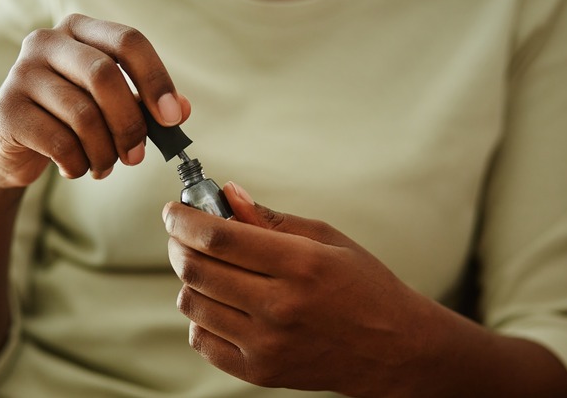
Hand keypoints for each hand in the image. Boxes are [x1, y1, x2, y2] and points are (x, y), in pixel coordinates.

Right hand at [0, 14, 190, 188]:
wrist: (8, 145)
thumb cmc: (67, 118)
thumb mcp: (110, 106)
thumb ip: (145, 104)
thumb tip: (181, 110)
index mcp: (80, 30)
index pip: (128, 41)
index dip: (156, 79)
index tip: (172, 118)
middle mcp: (47, 42)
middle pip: (105, 76)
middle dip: (130, 123)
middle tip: (137, 156)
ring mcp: (21, 73)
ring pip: (83, 115)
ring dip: (104, 153)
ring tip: (104, 167)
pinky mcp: (6, 110)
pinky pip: (59, 142)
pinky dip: (77, 164)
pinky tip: (75, 168)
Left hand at [163, 182, 437, 395]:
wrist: (393, 348)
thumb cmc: (364, 286)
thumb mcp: (327, 239)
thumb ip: (270, 219)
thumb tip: (227, 194)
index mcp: (300, 264)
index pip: (219, 238)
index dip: (184, 220)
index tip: (172, 211)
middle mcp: (280, 307)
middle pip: (197, 269)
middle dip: (179, 244)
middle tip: (184, 234)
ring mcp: (267, 344)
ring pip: (192, 304)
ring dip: (190, 279)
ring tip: (210, 269)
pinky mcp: (260, 372)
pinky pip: (202, 339)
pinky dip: (201, 316)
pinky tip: (221, 303)